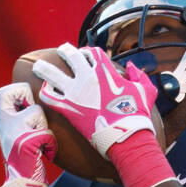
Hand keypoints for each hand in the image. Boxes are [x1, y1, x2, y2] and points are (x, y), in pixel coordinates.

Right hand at [0, 82, 55, 186]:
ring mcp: (13, 131)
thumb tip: (30, 97)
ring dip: (44, 128)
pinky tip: (44, 153)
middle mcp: (3, 122)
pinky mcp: (25, 142)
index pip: (3, 92)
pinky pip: (46, 134)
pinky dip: (51, 145)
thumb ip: (16, 115)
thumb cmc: (22, 156)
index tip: (27, 105)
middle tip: (35, 119)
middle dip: (31, 101)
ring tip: (39, 142)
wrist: (22, 180)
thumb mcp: (13, 132)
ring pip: (37, 113)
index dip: (18, 92)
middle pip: (16, 91)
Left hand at [33, 44, 158, 158]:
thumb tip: (132, 67)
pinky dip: (45, 93)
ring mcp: (74, 92)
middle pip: (68, 53)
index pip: (90, 51)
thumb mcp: (146, 91)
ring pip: (49, 72)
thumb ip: (140, 76)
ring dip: (43, 68)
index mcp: (104, 70)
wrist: (126, 135)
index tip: (85, 57)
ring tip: (39, 68)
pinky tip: (46, 93)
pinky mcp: (66, 107)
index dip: (87, 52)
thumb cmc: (138, 114)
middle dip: (64, 51)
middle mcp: (86, 77)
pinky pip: (47, 96)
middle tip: (61, 53)